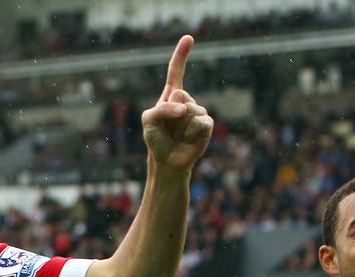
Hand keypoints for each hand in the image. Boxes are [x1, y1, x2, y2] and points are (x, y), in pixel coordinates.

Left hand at [142, 35, 213, 173]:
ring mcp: (197, 111)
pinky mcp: (206, 125)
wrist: (167, 161)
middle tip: (168, 127)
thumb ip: (161, 109)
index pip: (176, 71)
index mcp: (171, 95)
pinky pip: (200, 122)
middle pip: (180, 94)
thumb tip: (185, 109)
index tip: (189, 38)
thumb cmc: (156, 139)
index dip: (182, 54)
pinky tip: (188, 138)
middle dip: (170, 111)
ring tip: (178, 135)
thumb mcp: (148, 120)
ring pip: (190, 109)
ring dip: (180, 125)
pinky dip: (191, 132)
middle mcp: (186, 100)